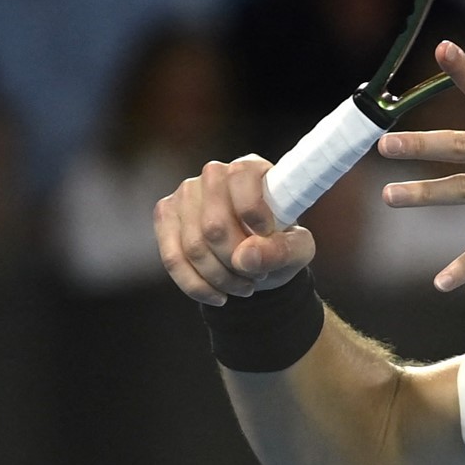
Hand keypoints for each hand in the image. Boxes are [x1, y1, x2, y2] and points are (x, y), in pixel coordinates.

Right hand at [153, 156, 315, 305]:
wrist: (258, 258)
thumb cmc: (281, 243)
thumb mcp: (298, 249)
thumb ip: (282, 250)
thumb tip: (246, 257)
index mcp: (251, 168)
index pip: (242, 178)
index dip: (254, 212)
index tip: (268, 236)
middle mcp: (213, 175)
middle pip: (214, 226)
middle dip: (237, 261)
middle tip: (257, 276)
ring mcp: (185, 194)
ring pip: (193, 246)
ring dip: (220, 277)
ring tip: (244, 286)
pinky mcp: (166, 217)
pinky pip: (173, 258)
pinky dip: (196, 284)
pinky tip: (219, 296)